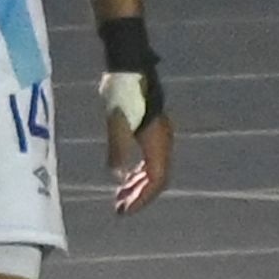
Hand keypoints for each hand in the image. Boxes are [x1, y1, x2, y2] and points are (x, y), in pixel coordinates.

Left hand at [106, 100, 172, 215]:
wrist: (129, 68)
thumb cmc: (121, 93)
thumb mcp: (115, 122)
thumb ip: (118, 149)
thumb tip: (117, 177)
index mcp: (157, 143)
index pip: (156, 180)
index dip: (142, 198)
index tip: (125, 211)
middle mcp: (163, 142)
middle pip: (156, 179)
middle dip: (139, 196)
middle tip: (119, 209)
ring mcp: (158, 136)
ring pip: (153, 170)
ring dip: (137, 186)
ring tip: (119, 198)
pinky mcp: (150, 130)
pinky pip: (149, 159)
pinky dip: (138, 172)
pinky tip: (124, 178)